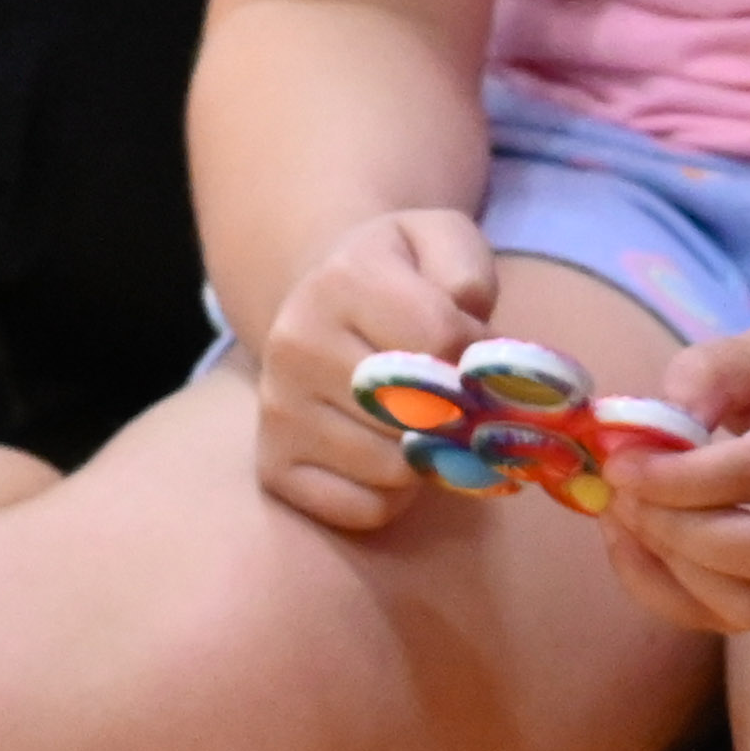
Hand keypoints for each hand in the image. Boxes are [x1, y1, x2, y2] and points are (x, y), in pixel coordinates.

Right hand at [244, 208, 504, 536]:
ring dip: (427, 457)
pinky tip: (387, 453)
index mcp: (343, 279)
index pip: (440, 339)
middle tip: (457, 400)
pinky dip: (395, 496)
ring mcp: (279, 410)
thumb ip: (469, 271)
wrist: (326, 307)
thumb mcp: (443, 241)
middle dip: (457, 415)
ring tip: (418, 422)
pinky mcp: (274, 467)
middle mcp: (296, 343)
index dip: (474, 356)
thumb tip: (469, 344)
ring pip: (396, 468)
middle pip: (419, 414)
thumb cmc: (403, 279)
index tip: (469, 353)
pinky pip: (366, 509)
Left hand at [593, 320, 749, 637]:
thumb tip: (648, 433)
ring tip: (623, 516)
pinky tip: (635, 546)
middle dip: (673, 528)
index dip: (680, 476)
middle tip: (617, 493)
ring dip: (669, 567)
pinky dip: (671, 594)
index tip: (619, 463)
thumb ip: (706, 376)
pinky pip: (733, 623)